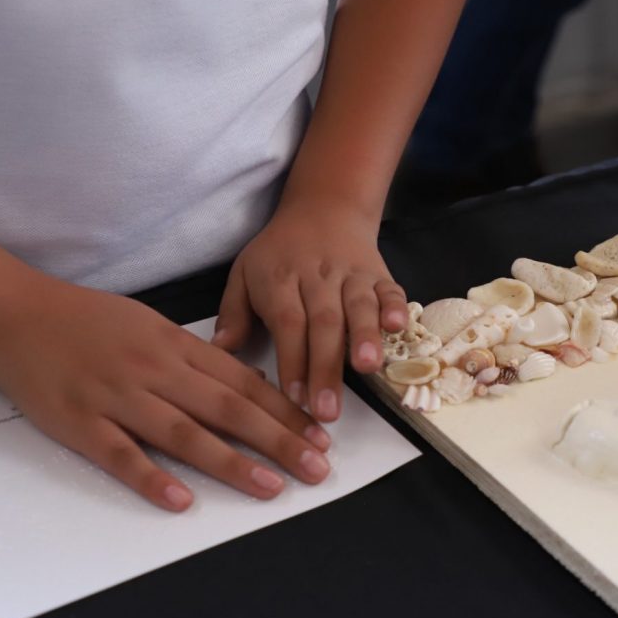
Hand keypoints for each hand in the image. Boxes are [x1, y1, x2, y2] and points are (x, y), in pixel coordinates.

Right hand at [0, 280, 332, 511]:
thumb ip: (194, 357)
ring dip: (233, 463)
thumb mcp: (151, 325)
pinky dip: (152, 479)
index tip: (319, 435)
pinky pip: (122, 455)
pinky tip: (182, 501)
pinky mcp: (80, 424)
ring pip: (185, 435)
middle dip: (279, 440)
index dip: (285, 411)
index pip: (243, 383)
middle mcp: (155, 372)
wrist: (15, 313)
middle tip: (317, 468)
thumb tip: (243, 384)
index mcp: (176, 346)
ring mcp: (118, 399)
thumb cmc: (87, 320)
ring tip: (272, 487)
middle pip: (228, 410)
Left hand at [213, 206, 408, 421]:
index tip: (294, 400)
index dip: (292, 361)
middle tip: (327, 410)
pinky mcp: (379, 274)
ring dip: (365, 336)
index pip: (287, 323)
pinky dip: (396, 307)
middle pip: (324, 323)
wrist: (324, 208)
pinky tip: (397, 327)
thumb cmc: (279, 252)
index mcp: (280, 278)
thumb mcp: (244, 273)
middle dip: (326, 367)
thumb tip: (220, 352)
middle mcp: (317, 276)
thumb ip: (234, 314)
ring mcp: (351, 274)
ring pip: (359, 306)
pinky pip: (390, 289)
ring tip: (367, 368)